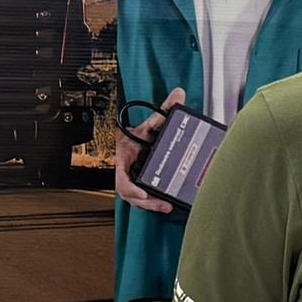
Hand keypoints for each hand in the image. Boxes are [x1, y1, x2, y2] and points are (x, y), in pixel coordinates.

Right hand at [112, 85, 187, 214]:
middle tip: (163, 204)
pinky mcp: (141, 186)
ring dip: (152, 205)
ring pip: (139, 200)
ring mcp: (133, 181)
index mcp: (124, 159)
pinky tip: (166, 203)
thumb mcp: (151, 123)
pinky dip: (154, 203)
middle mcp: (127, 173)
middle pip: (132, 195)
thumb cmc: (137, 134)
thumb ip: (164, 110)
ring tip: (167, 206)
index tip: (143, 194)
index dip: (131, 189)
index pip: (122, 179)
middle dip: (147, 203)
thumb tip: (178, 95)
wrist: (133, 140)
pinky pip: (144, 199)